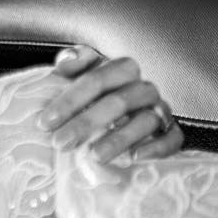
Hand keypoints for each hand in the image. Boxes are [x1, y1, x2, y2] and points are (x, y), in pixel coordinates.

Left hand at [38, 45, 183, 162]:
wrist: (114, 114)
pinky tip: (135, 158)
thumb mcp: (76, 76)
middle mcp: (142, 87)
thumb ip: (70, 64)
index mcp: (121, 69)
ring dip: (119, 139)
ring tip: (94, 156)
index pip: (95, 80)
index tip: (44, 122)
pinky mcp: (170, 130)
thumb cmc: (91, 94)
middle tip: (61, 143)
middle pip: (118, 101)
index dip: (69, 101)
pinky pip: (172, 138)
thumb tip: (68, 60)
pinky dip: (156, 147)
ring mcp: (159, 108)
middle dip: (87, 123)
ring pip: (145, 120)